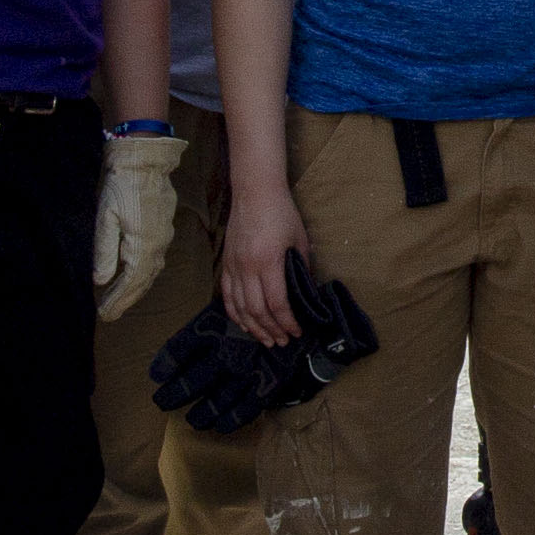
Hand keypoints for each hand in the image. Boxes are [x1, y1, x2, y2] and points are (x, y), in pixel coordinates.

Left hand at [94, 133, 184, 319]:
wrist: (145, 161)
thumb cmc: (121, 186)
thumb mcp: (106, 217)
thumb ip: (105, 250)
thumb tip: (101, 280)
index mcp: (142, 246)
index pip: (130, 283)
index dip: (117, 300)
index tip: (104, 314)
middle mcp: (157, 246)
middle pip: (143, 282)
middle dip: (126, 299)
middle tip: (110, 313)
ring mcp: (163, 237)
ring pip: (151, 272)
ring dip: (136, 289)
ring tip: (121, 300)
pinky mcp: (164, 229)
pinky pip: (155, 260)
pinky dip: (144, 274)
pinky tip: (136, 275)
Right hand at [219, 170, 300, 345]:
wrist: (254, 192)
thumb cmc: (282, 213)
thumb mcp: (300, 240)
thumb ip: (302, 268)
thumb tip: (307, 293)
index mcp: (268, 262)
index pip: (277, 303)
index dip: (287, 322)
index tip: (297, 332)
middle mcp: (247, 268)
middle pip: (257, 310)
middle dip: (272, 330)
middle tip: (283, 342)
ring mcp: (234, 266)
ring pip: (240, 307)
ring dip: (254, 328)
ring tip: (266, 340)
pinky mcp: (227, 263)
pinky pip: (227, 295)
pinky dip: (235, 313)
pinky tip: (244, 324)